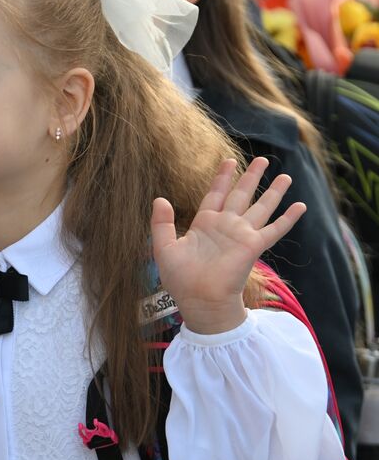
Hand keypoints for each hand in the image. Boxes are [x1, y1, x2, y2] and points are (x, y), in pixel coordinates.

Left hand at [151, 157, 305, 334]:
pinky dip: (288, 218)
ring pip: (261, 207)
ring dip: (274, 192)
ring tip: (286, 176)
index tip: (228, 161)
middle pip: (241, 195)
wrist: (199, 299)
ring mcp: (241, 235)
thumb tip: (159, 199)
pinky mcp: (253, 246)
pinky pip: (275, 229)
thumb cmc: (180, 279)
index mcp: (204, 224)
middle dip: (251, 177)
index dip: (222, 178)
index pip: (216, 195)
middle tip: (263, 160)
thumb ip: (161, 223)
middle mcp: (225, 226)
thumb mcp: (163, 248)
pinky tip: (300, 206)